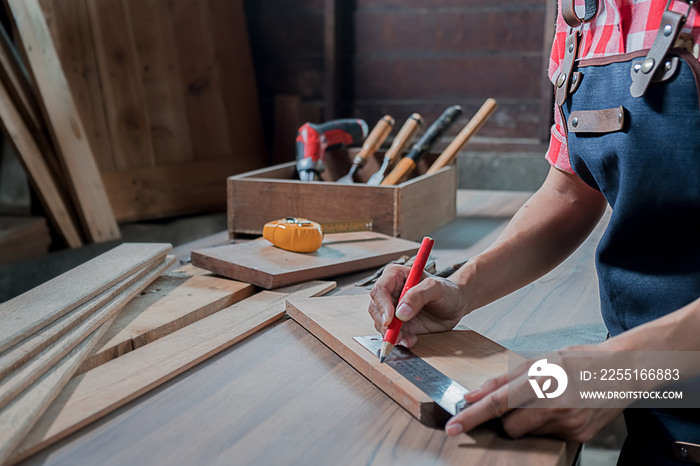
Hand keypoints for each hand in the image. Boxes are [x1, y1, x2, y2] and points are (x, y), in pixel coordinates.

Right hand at [367, 264, 467, 347]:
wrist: (455, 305)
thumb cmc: (447, 291)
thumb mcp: (436, 288)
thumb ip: (419, 295)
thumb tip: (400, 312)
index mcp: (395, 276)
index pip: (380, 289)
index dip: (382, 305)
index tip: (390, 319)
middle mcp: (390, 292)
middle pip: (376, 308)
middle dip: (384, 324)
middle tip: (397, 335)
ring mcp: (392, 308)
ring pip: (380, 323)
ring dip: (392, 334)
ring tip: (409, 339)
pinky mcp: (397, 323)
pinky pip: (390, 334)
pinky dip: (398, 340)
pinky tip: (410, 340)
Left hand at [445, 345, 626, 441]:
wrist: (624, 373)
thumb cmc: (579, 361)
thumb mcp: (539, 360)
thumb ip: (503, 379)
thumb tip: (472, 395)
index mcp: (544, 381)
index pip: (499, 403)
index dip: (472, 416)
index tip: (453, 427)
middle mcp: (557, 406)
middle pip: (510, 427)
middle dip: (505, 418)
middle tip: (519, 402)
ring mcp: (569, 425)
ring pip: (527, 433)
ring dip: (526, 421)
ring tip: (546, 401)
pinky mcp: (579, 438)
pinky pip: (546, 437)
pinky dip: (545, 425)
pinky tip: (561, 409)